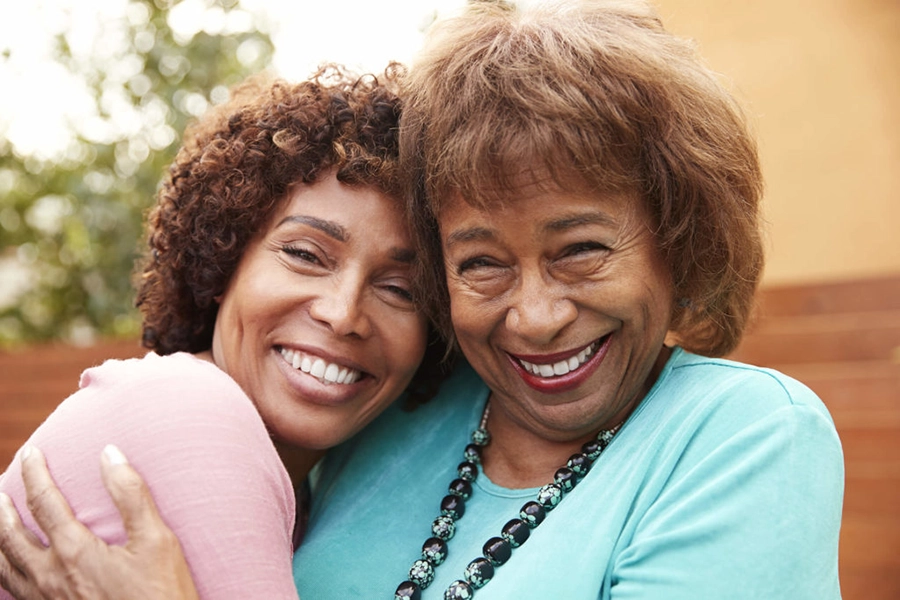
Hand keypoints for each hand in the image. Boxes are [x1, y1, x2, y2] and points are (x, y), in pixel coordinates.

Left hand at [0, 445, 199, 599]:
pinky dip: (4, 571)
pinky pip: (13, 591)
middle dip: (3, 506)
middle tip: (0, 485)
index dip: (36, 473)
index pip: (44, 502)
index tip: (32, 453)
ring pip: (4, 566)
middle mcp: (50, 577)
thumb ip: (131, 495)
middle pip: (11, 535)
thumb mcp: (157, 541)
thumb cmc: (161, 594)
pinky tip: (10, 567)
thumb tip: (110, 453)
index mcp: (74, 552)